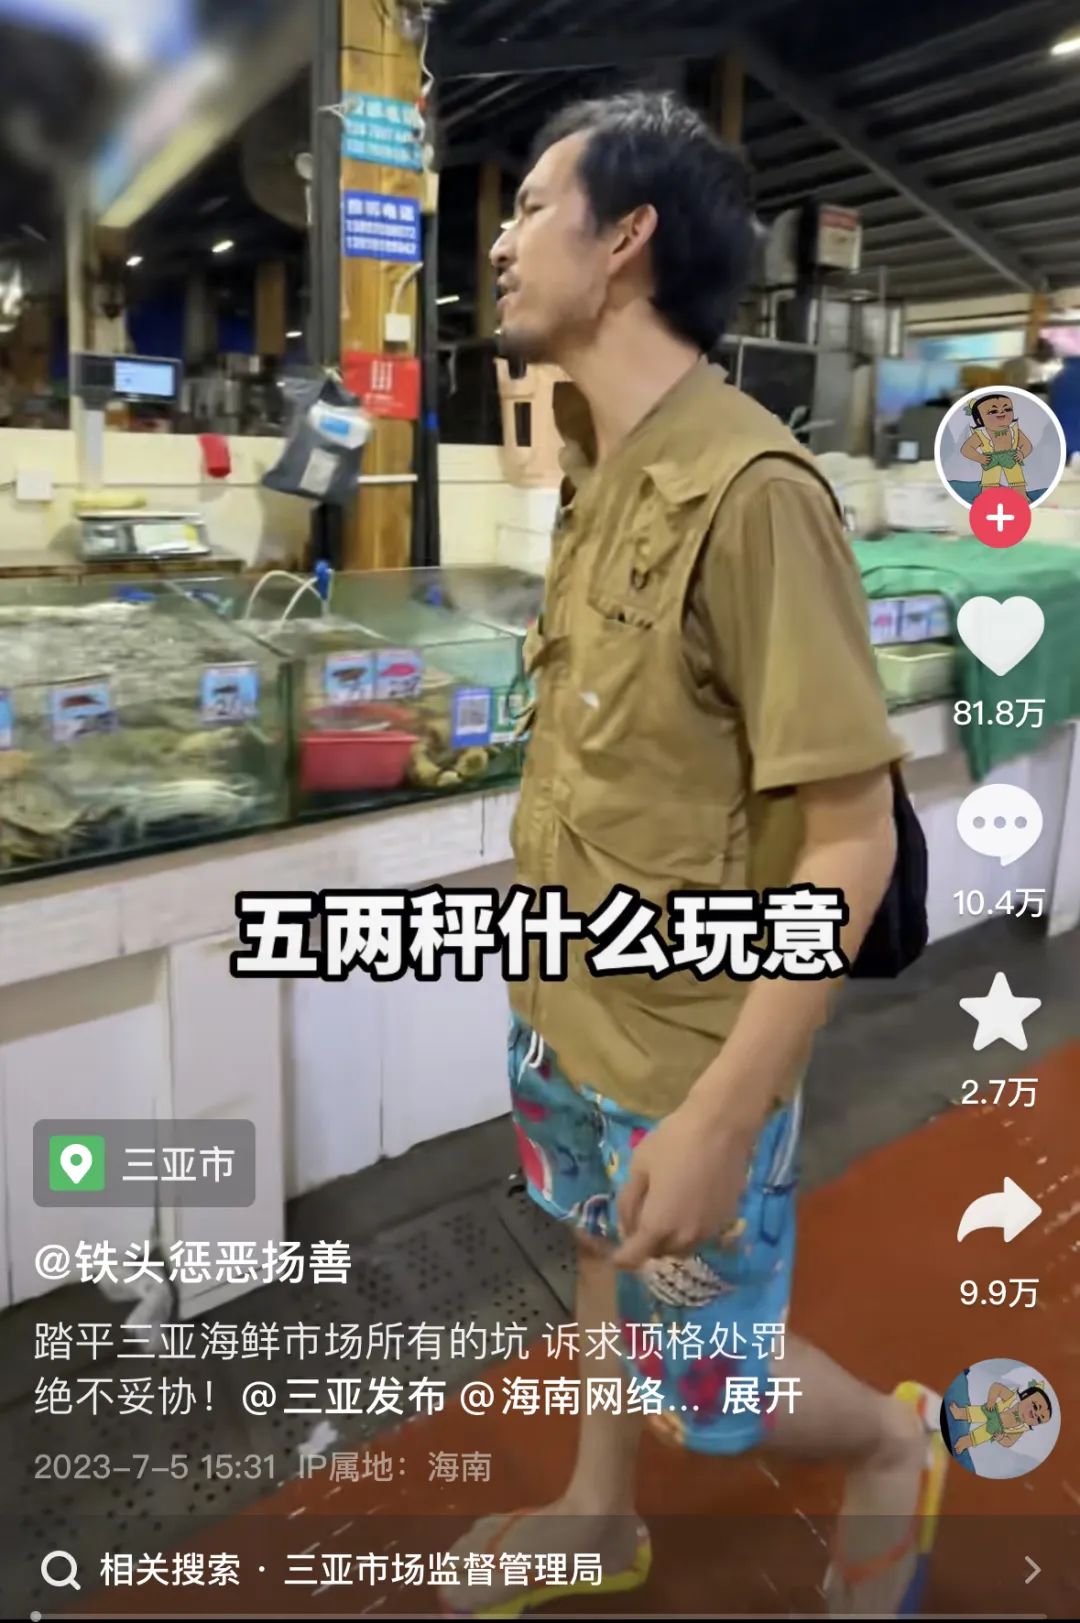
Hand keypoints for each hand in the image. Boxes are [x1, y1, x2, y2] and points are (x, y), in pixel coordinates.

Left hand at [612, 1100, 756, 1270]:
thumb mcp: (639, 1166)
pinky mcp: (727, 1219)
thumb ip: (628, 1202)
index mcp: (659, 1225)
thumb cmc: (674, 1141)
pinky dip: (687, 1228)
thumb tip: (627, 1227)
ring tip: (662, 1210)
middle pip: (659, 1253)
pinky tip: (686, 1202)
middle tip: (637, 1219)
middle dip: (645, 1244)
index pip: (634, 1257)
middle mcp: (686, 1236)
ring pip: (681, 1247)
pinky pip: (700, 1234)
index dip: (620, 1258)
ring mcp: (709, 1230)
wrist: (723, 1126)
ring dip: (668, 1238)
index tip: (612, 1253)